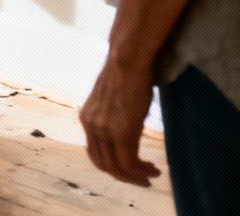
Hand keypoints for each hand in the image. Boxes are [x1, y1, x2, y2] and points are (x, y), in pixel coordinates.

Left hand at [80, 59, 161, 186]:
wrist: (128, 60)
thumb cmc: (128, 75)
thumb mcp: (114, 100)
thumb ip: (113, 117)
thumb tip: (127, 127)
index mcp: (87, 118)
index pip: (94, 152)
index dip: (111, 165)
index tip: (129, 169)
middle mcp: (91, 126)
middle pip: (103, 164)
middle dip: (123, 176)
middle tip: (141, 179)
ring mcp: (104, 130)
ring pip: (116, 167)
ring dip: (134, 177)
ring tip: (150, 176)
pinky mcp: (121, 132)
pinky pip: (128, 163)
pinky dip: (140, 171)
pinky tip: (153, 169)